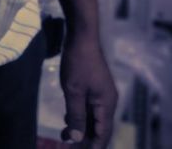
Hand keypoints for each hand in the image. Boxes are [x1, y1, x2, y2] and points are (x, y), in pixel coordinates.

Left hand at [59, 32, 117, 148]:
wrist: (81, 35)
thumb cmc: (78, 62)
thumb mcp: (73, 91)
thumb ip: (76, 115)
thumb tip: (77, 139)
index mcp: (106, 104)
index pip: (102, 134)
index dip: (91, 146)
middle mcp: (107, 100)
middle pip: (99, 128)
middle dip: (84, 138)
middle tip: (65, 143)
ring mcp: (102, 92)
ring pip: (93, 117)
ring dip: (80, 126)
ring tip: (64, 133)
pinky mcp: (95, 85)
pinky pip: (90, 106)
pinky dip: (80, 114)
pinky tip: (67, 116)